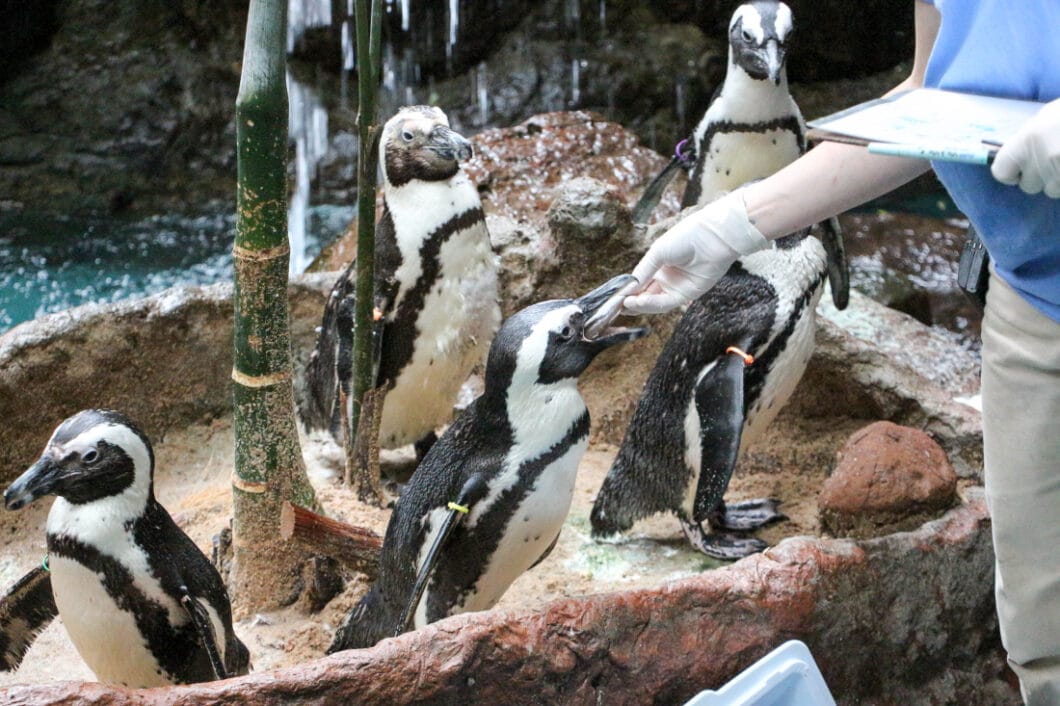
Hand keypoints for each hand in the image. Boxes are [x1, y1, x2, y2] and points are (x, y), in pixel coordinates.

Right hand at [623, 191, 769, 313]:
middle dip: (630, 301)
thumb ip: (643, 272)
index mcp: (657, 265)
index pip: (638, 282)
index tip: (612, 297)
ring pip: (653, 302)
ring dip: (638, 305)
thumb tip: (627, 289)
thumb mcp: (658, 253)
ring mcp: (676, 287)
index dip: (626, 290)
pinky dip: (651, 304)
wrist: (713, 237)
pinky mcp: (687, 294)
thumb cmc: (686, 237)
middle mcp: (666, 277)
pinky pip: (666, 303)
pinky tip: (638, 302)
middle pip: (644, 294)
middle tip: (614, 307)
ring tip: (625, 305)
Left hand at [991, 98, 1059, 197]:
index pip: (1001, 172)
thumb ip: (1030, 141)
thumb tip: (1018, 161)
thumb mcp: (1048, 117)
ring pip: (1053, 191)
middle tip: (1056, 159)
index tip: (1020, 170)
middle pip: (1029, 187)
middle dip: (1041, 178)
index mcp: (1028, 139)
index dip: (1011, 173)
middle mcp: (1042, 158)